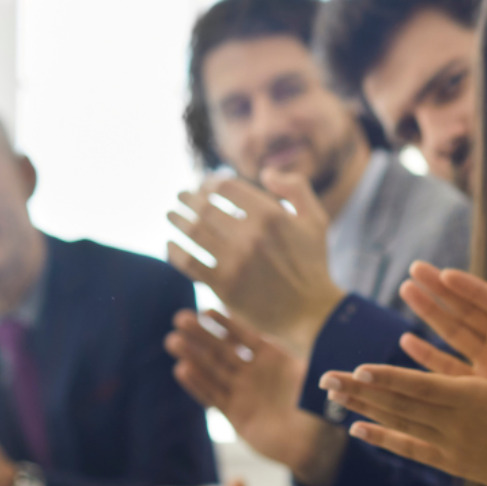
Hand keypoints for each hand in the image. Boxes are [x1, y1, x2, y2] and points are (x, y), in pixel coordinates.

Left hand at [166, 170, 346, 352]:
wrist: (311, 313)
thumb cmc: (312, 264)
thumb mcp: (316, 220)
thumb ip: (296, 188)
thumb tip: (265, 173)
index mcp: (272, 215)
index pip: (226, 187)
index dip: (210, 183)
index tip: (204, 186)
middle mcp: (251, 236)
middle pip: (205, 207)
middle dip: (188, 198)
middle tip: (180, 197)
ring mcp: (235, 262)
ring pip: (193, 232)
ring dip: (176, 219)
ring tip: (170, 215)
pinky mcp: (223, 286)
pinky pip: (189, 262)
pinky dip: (174, 251)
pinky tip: (171, 245)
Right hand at [167, 309, 346, 485]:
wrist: (312, 446)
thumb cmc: (319, 412)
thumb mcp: (316, 383)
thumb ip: (307, 364)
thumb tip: (304, 341)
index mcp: (275, 360)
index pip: (247, 337)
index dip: (228, 324)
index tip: (207, 310)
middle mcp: (255, 373)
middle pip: (223, 350)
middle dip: (202, 335)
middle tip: (180, 318)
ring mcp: (243, 392)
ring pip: (213, 370)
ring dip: (193, 356)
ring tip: (172, 340)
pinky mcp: (235, 413)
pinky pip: (213, 396)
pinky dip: (198, 384)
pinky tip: (182, 370)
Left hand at [320, 319, 486, 485]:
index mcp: (475, 400)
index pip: (421, 387)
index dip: (386, 378)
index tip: (356, 369)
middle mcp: (456, 425)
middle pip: (399, 406)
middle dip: (360, 392)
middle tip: (325, 378)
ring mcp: (452, 447)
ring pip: (399, 425)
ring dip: (364, 410)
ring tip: (333, 397)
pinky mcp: (454, 463)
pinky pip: (411, 450)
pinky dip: (384, 439)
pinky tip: (359, 431)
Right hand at [399, 266, 486, 441]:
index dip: (472, 289)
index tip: (446, 274)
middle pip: (470, 313)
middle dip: (442, 292)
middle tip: (414, 270)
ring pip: (455, 337)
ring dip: (431, 316)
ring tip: (407, 292)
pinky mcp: (485, 394)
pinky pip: (451, 371)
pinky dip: (430, 357)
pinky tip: (409, 342)